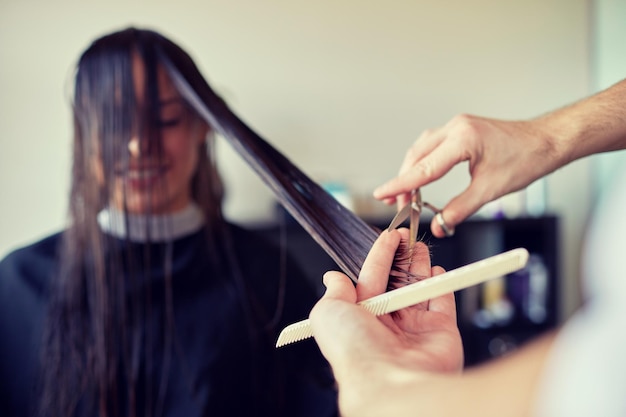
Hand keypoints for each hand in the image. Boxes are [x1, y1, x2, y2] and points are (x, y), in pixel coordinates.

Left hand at [309, 229, 462, 415]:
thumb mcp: (328, 313)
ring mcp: (415, 329)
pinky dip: (442, 286)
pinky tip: (438, 270)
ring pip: (420, 289)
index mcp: (360, 318)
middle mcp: (388, 324)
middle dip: (403, 258)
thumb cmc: (355, 351)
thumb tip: (332, 277)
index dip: (381, 255)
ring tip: (423, 247)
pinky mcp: (440, 333)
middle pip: (397, 282)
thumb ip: (334, 292)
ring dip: (421, 267)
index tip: (390, 236)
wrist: (389, 380)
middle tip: (409, 237)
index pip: (371, 277)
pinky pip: (442, 303)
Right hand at [373, 114, 557, 236]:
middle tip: (397, 205)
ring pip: (421, 150)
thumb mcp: (491, 190)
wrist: (546, 141)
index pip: (424, 168)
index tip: (382, 194)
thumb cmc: (526, 159)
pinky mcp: (460, 130)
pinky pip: (432, 145)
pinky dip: (423, 163)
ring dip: (412, 172)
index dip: (400, 184)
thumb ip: (461, 208)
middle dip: (404, 181)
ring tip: (407, 196)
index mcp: (463, 139)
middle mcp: (456, 128)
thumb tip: (439, 224)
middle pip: (417, 157)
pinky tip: (422, 177)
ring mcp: (457, 126)